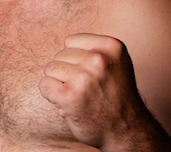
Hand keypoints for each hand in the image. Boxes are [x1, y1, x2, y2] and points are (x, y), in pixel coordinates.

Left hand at [39, 33, 147, 148]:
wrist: (126, 129)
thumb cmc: (115, 94)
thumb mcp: (115, 62)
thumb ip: (93, 48)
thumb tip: (63, 45)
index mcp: (111, 46)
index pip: (71, 41)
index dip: (75, 58)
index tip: (89, 73)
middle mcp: (98, 59)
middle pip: (60, 54)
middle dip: (66, 71)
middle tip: (84, 88)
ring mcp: (83, 77)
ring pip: (50, 68)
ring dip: (58, 82)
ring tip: (76, 94)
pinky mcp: (69, 96)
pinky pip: (44, 85)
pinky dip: (50, 94)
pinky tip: (66, 102)